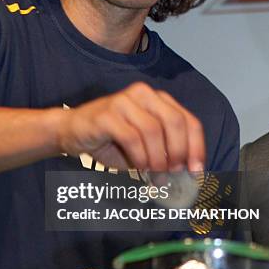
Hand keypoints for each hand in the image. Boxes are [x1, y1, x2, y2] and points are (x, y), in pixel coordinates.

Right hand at [57, 82, 204, 171]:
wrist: (72, 131)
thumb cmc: (111, 140)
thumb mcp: (145, 145)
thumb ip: (166, 152)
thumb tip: (188, 174)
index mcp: (157, 100)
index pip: (188, 121)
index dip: (196, 147)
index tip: (197, 170)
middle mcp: (143, 95)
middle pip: (174, 122)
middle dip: (179, 151)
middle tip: (175, 172)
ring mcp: (124, 101)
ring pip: (153, 130)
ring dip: (158, 157)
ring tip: (155, 174)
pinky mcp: (107, 113)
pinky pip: (131, 137)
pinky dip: (140, 156)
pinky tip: (139, 167)